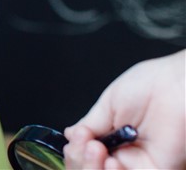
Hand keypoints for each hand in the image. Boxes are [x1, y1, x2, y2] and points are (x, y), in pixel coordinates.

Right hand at [63, 50, 185, 169]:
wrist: (176, 85)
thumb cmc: (151, 85)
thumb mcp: (109, 104)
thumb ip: (90, 124)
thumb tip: (70, 135)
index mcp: (113, 138)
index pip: (86, 156)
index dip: (75, 152)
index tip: (75, 137)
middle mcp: (126, 154)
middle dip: (79, 160)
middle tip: (84, 144)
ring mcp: (140, 165)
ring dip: (91, 168)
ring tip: (94, 148)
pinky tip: (110, 160)